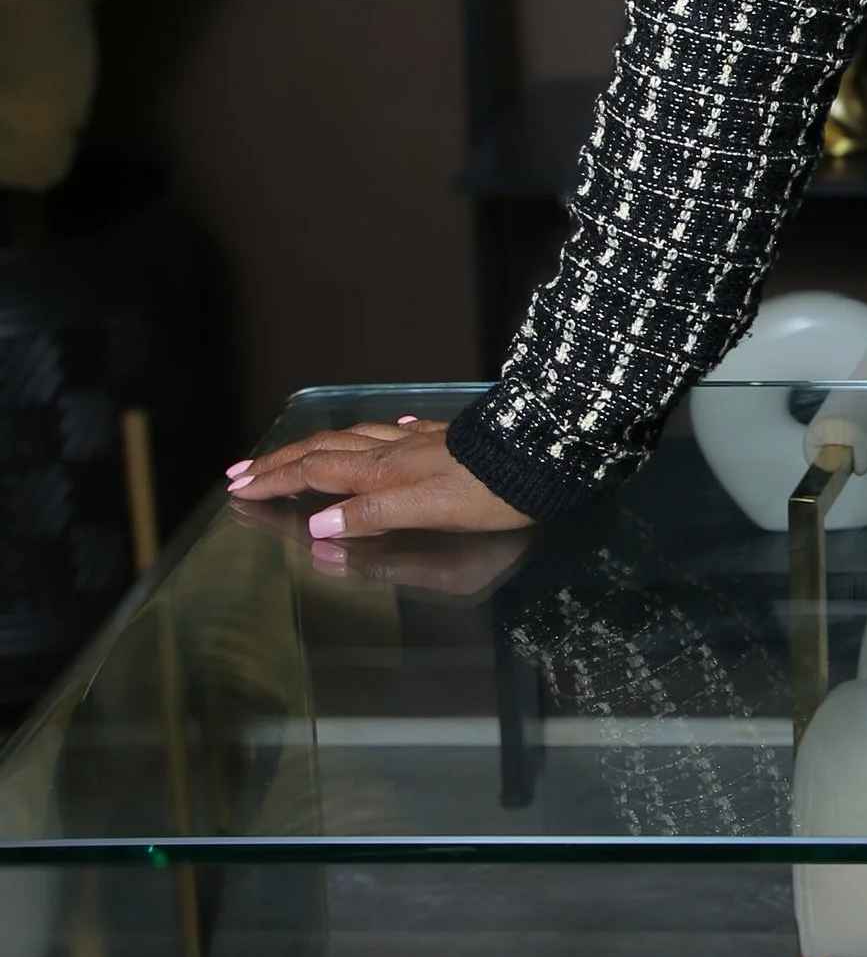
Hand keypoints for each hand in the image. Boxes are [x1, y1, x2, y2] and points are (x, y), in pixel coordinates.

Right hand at [227, 416, 531, 546]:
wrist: (540, 454)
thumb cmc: (488, 494)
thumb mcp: (428, 512)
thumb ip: (372, 516)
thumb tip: (318, 525)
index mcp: (382, 471)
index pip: (314, 473)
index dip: (275, 481)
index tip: (237, 488)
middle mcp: (392, 450)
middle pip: (323, 450)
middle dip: (279, 461)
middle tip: (241, 470)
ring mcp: (418, 440)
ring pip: (353, 437)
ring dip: (315, 446)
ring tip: (293, 451)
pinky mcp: (444, 438)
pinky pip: (396, 432)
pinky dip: (376, 434)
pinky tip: (385, 431)